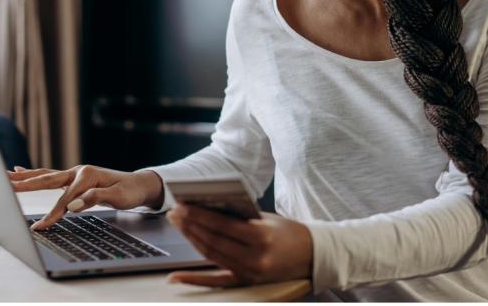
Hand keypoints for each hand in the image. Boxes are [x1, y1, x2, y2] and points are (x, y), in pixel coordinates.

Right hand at [8, 165, 162, 229]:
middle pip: (48, 179)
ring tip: (6, 174)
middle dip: (26, 183)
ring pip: (45, 175)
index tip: (40, 227)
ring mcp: (75, 173)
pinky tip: (20, 170)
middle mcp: (79, 171)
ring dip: (25, 176)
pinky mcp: (73, 178)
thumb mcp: (117, 197)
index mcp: (88, 175)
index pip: (65, 198)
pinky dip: (34, 174)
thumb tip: (72, 205)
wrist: (139, 184)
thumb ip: (94, 198)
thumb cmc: (129, 191)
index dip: (53, 213)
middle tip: (6, 184)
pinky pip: (49, 176)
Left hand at [166, 204, 312, 286]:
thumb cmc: (289, 232)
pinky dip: (193, 279)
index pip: (223, 225)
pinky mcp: (246, 282)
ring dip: (191, 240)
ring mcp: (249, 273)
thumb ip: (240, 216)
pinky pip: (215, 281)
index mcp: (262, 237)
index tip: (182, 205)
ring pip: (211, 256)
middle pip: (213, 241)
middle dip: (190, 225)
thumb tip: (208, 208)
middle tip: (174, 213)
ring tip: (178, 226)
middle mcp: (255, 258)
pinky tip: (176, 276)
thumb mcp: (267, 219)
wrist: (312, 255)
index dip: (199, 215)